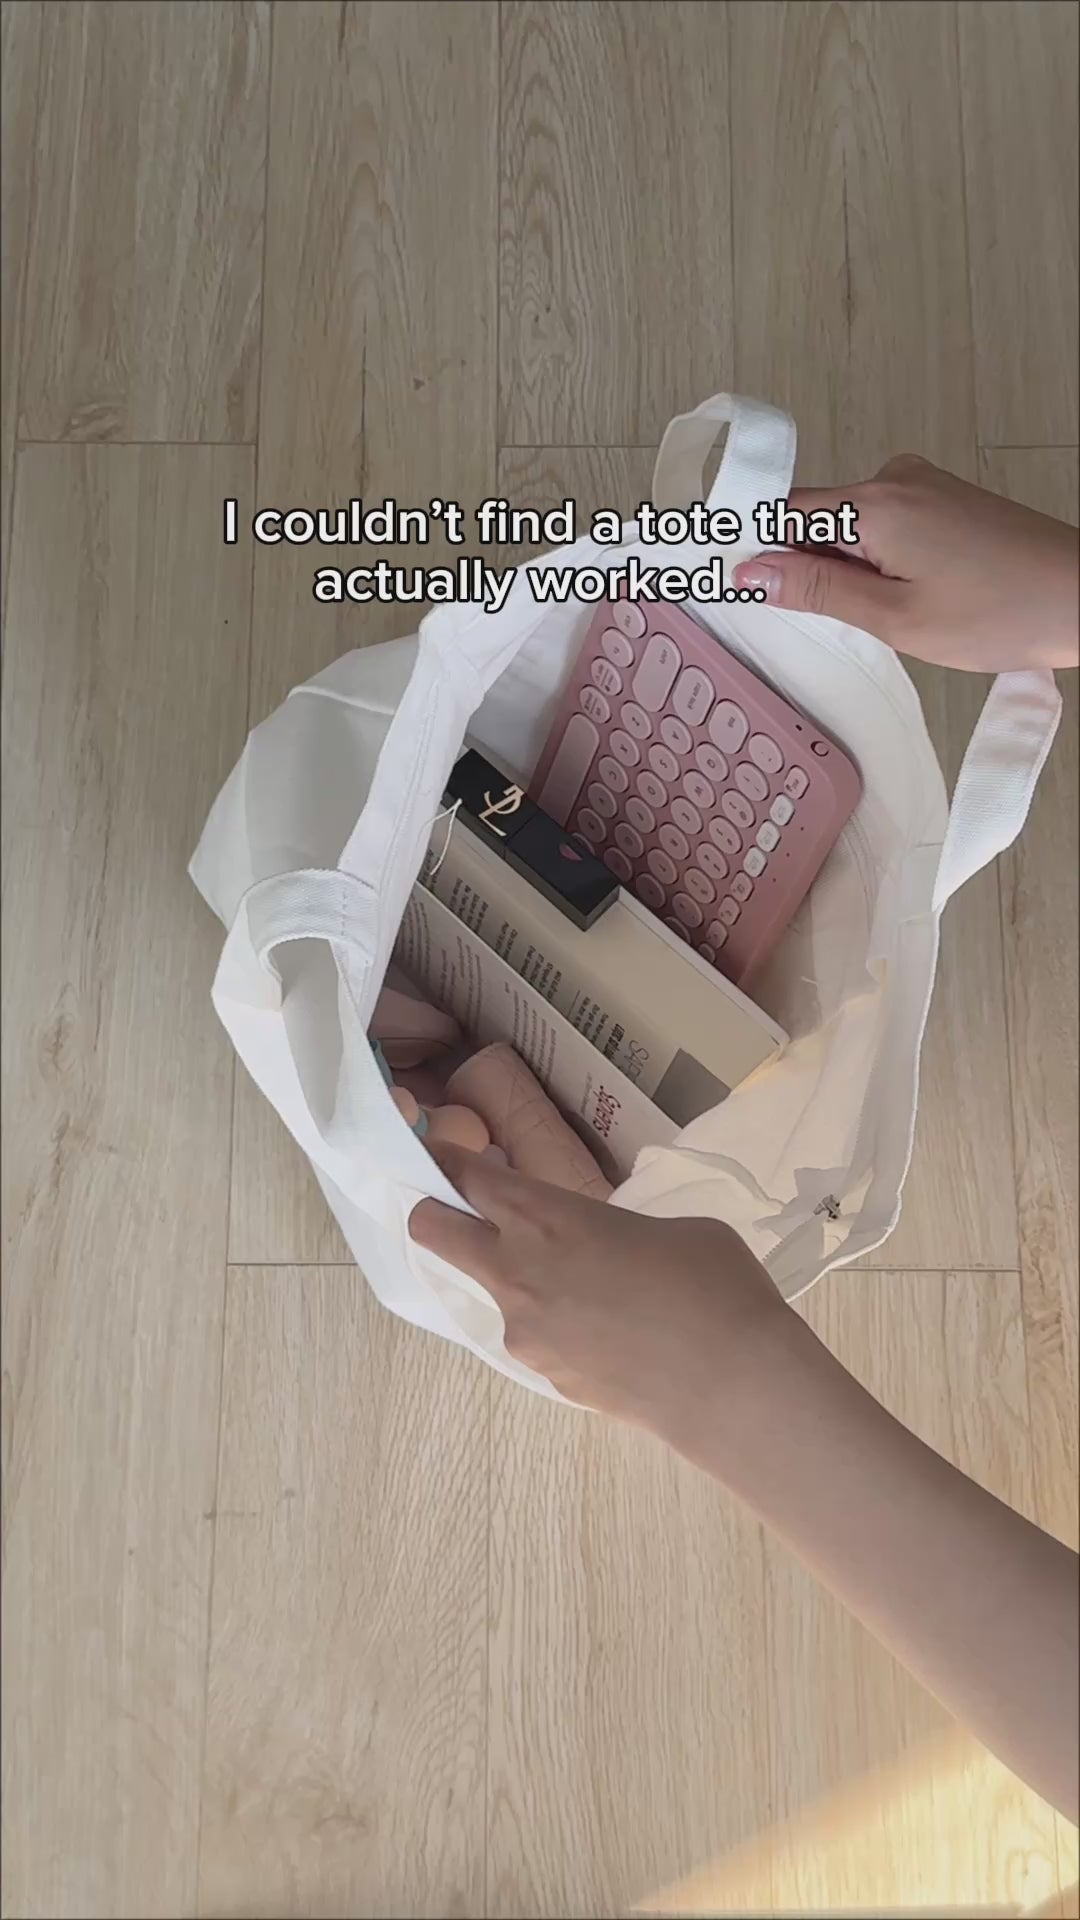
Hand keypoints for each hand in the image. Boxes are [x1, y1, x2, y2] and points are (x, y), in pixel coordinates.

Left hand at [408, 1143, 788, 1446]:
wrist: (729, 1385)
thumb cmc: (713, 1285)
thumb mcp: (665, 1227)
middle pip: (432, 1230)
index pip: (466, 1177)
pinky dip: (554, 1326)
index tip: (439, 1154)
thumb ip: (613, 1227)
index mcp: (546, 1216)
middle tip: (461, 1209)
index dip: (446, 1161)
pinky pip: (532, 1335)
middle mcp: (516, 1269)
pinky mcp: (541, 1374)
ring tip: (586, 1291)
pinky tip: (607, 1336)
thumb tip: (606, 1249)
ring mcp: (522, 1329)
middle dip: (433, 1213)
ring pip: (489, 1289)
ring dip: (514, 1278)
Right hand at [732, 454, 1078, 672]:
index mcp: (873, 504)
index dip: (753, 550)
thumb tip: (749, 570)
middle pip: (813, 521)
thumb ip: (818, 589)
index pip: (781, 515)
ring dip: (850, 571)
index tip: (730, 584)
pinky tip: (909, 598)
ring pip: (849, 528)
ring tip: (889, 613)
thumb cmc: (1002, 612)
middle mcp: (894, 480)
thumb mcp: (895, 616)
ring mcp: (922, 486)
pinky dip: (880, 563)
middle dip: (809, 569)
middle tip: (830, 619)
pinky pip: (882, 527)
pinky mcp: (943, 501)